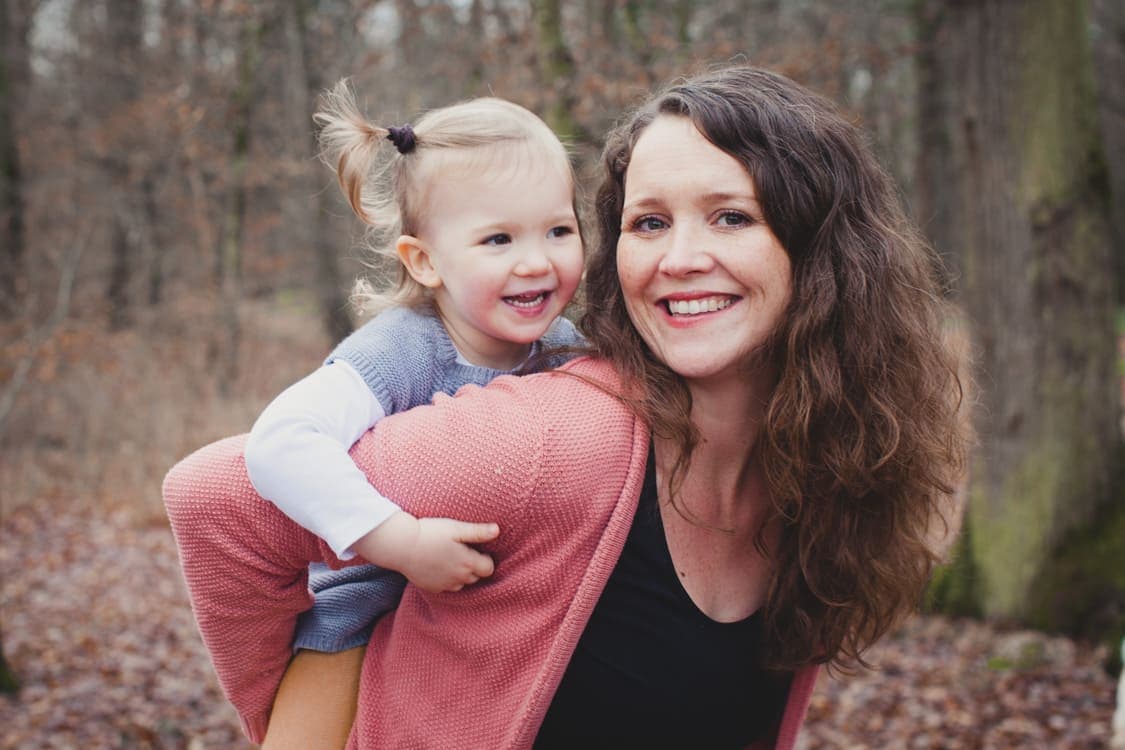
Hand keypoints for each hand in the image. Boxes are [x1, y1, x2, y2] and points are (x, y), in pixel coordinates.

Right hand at [353, 512, 498, 592]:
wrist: (401, 545)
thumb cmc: (430, 533)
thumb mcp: (456, 528)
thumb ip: (478, 532)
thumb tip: (497, 530)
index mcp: (468, 563)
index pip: (489, 568)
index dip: (486, 558)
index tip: (476, 548)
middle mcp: (459, 578)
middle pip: (476, 577)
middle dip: (474, 566)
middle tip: (463, 551)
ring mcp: (445, 585)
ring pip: (461, 583)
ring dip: (461, 573)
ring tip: (450, 557)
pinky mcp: (432, 588)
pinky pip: (446, 586)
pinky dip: (446, 578)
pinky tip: (438, 564)